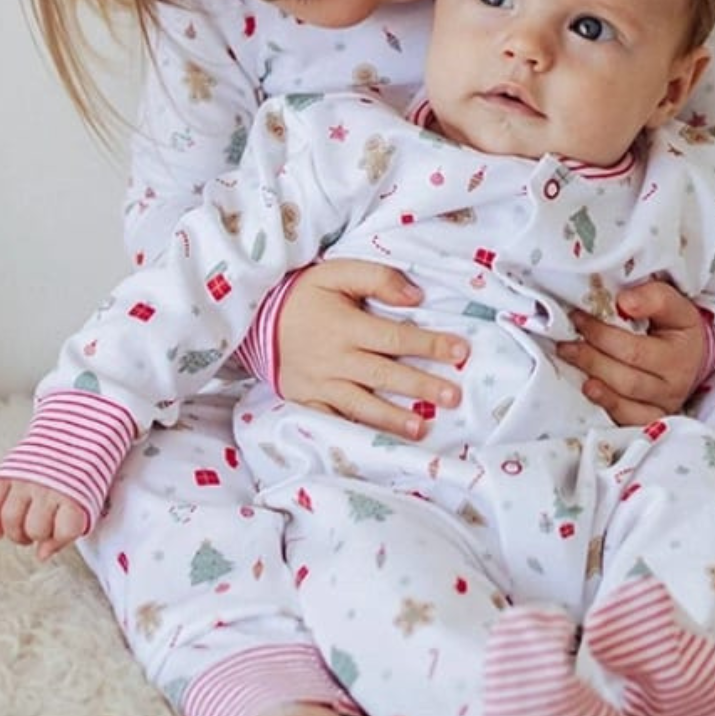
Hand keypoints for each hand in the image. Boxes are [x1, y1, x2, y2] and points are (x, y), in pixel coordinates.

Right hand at [0, 478, 89, 560]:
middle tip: (39, 531)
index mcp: (76, 493)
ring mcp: (26, 479)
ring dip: (14, 533)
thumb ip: (67, 530)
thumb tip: (41, 555)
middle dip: (36, 536)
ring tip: (22, 531)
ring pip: (10, 519)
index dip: (60, 538)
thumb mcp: (88, 500)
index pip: (63, 531)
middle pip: (34, 529)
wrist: (76, 430)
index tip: (60, 532)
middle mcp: (49, 486)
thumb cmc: (82, 472)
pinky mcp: (9, 471)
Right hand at [274, 259, 469, 438]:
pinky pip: (333, 421)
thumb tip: (416, 297)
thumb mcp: (336, 272)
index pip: (395, 337)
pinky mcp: (306, 401)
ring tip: (421, 429)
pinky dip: (356, 433)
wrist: (253, 318)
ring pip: (361, 404)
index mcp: (345, 325)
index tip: (461, 351)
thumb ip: (376, 278)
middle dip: (421, 386)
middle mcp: (334, 358)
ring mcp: (319, 384)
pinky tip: (378, 443)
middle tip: (453, 397)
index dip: (430, 344)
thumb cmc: (304, 294)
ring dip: (392, 418)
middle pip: (384, 374)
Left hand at [556, 278, 706, 427]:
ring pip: (624, 401)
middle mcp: (674, 385)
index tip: (578, 317)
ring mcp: (663, 406)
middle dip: (591, 358)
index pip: (635, 350)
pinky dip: (606, 406)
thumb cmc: (674, 327)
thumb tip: (624, 302)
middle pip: (627, 379)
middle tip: (566, 342)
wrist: (690, 355)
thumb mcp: (674, 304)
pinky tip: (588, 389)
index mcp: (680, 354)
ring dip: (593, 379)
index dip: (602, 334)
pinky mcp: (651, 419)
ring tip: (570, 358)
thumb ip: (653, 297)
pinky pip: (627, 420)